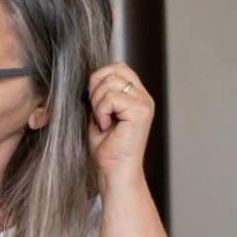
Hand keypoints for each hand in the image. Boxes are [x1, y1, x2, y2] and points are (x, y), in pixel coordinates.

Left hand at [87, 62, 154, 182]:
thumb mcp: (100, 113)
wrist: (113, 169)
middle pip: (115, 70)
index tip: (93, 100)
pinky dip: (101, 112)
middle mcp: (144, 97)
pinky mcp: (141, 111)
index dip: (99, 78)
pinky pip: (111, 98)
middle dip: (96, 89)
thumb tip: (92, 77)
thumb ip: (101, 93)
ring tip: (103, 121)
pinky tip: (106, 126)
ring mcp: (145, 103)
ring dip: (98, 103)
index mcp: (136, 95)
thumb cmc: (106, 146)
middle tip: (97, 113)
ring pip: (111, 83)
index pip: (119, 67)